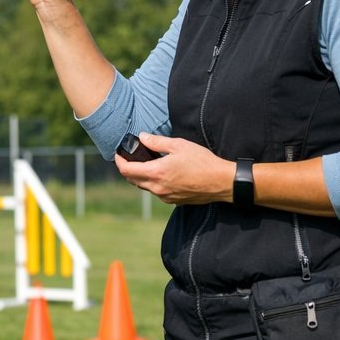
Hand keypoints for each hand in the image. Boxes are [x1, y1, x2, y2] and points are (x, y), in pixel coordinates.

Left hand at [114, 133, 234, 204]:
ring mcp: (165, 196)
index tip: (118, 154)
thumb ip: (157, 142)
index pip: (126, 170)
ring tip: (148, 163)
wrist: (221, 182)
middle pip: (132, 180)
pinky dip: (154, 183)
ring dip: (141, 176)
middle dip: (128, 168)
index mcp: (156, 173)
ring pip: (144, 187)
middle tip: (131, 157)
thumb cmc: (202, 162)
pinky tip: (163, 174)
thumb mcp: (179, 145)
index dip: (119, 161)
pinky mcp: (173, 201)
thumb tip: (142, 137)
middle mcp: (157, 188)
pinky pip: (157, 192)